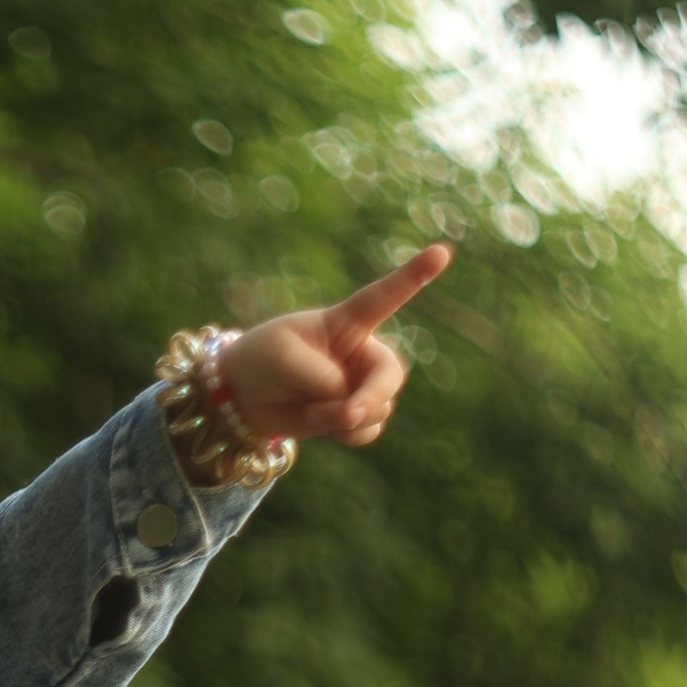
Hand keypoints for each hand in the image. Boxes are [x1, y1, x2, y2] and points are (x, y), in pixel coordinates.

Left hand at [224, 243, 453, 452]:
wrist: (245, 394)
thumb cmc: (262, 359)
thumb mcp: (282, 358)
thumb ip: (321, 376)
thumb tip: (351, 404)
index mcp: (348, 320)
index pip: (385, 296)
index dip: (414, 275)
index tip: (442, 252)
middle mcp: (363, 350)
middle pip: (391, 377)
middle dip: (371, 399)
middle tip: (346, 414)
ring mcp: (361, 383)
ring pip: (379, 409)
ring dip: (345, 420)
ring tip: (311, 410)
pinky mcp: (355, 412)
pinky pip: (368, 430)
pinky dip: (346, 434)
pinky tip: (321, 423)